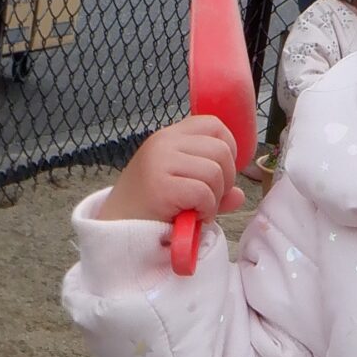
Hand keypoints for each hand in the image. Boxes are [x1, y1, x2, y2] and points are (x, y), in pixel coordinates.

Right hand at [102, 117, 246, 226]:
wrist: (115, 232)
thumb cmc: (149, 209)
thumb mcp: (183, 190)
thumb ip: (213, 187)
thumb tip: (240, 194)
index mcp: (169, 136)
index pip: (214, 124)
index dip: (229, 148)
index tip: (220, 175)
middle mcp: (164, 142)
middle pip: (221, 149)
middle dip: (225, 180)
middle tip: (208, 201)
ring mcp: (160, 161)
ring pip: (215, 171)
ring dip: (214, 199)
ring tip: (197, 211)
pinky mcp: (161, 185)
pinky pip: (204, 192)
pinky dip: (205, 210)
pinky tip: (191, 218)